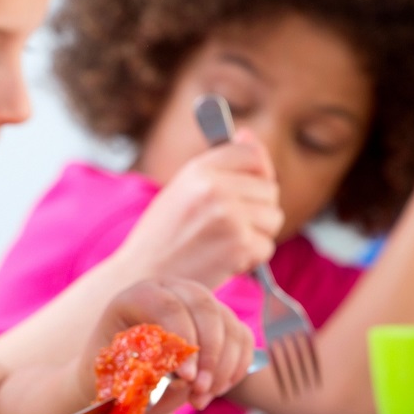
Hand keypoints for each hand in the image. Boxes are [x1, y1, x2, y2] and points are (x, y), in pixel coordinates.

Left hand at [92, 278, 255, 411]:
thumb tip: (176, 381)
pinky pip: (242, 339)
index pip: (167, 305)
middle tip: (200, 390)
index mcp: (139, 296)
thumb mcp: (116, 372)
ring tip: (200, 399)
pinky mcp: (223, 320)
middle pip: (205, 308)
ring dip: (222, 367)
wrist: (128, 372)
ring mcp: (202, 303)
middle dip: (209, 354)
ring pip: (228, 326)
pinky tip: (214, 390)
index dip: (182, 339)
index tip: (186, 377)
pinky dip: (235, 368)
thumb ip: (140, 372)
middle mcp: (174, 290)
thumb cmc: (116, 372)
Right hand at [119, 137, 283, 286]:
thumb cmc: (161, 236)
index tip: (250, 187)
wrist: (140, 278)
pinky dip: (250, 259)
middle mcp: (215, 188)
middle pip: (269, 190)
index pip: (252, 154)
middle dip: (257, 210)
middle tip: (226, 227)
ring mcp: (229, 217)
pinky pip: (267, 247)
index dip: (259, 171)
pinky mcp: (238, 246)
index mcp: (198, 169)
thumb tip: (248, 134)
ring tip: (222, 244)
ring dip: (256, 235)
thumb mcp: (182, 188)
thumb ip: (217, 165)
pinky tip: (223, 261)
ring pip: (273, 218)